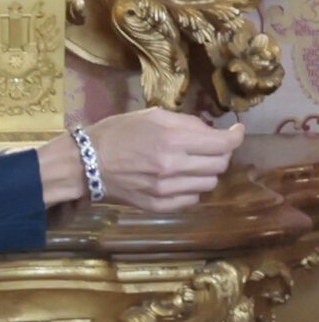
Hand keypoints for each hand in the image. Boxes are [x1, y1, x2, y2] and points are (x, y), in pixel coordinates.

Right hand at [38, 108, 244, 211]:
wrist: (86, 163)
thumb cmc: (117, 132)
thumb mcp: (151, 115)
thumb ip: (185, 123)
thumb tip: (211, 131)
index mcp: (172, 139)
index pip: (223, 144)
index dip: (236, 136)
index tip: (236, 131)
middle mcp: (174, 166)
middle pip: (220, 165)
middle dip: (220, 152)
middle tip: (209, 145)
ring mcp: (167, 190)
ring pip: (209, 183)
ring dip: (205, 171)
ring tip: (190, 162)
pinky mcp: (160, 206)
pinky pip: (193, 199)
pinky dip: (192, 188)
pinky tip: (178, 178)